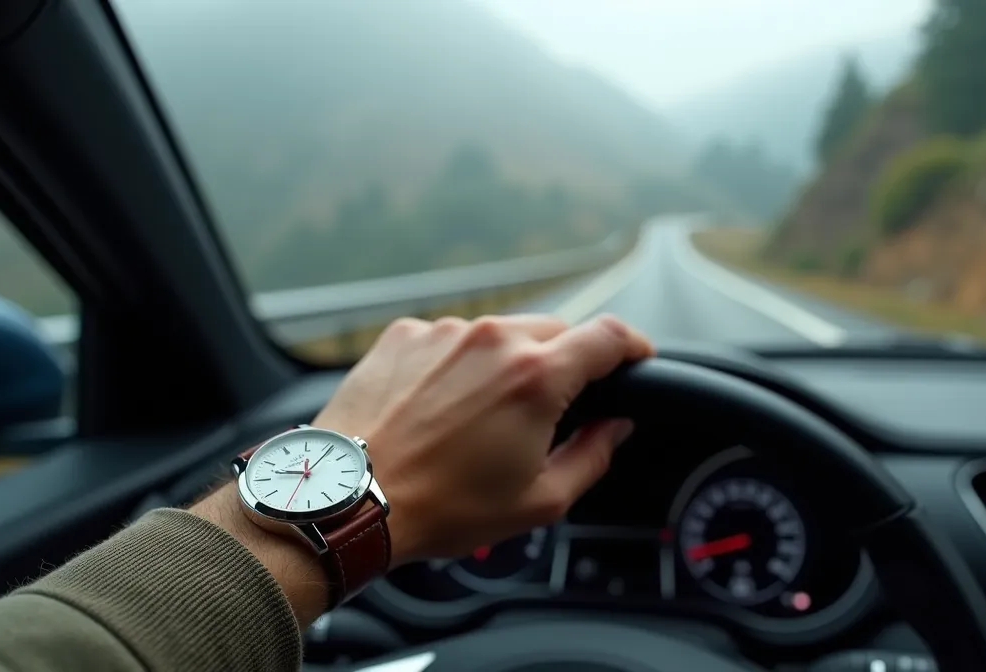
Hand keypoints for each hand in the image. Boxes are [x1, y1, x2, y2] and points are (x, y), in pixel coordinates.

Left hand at [313, 313, 652, 563]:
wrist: (349, 499)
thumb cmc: (442, 507)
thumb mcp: (538, 501)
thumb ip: (593, 456)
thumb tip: (614, 428)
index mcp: (536, 377)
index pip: (609, 336)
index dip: (633, 345)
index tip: (636, 357)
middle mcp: (492, 340)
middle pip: (555, 332)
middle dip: (565, 364)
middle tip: (551, 409)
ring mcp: (444, 332)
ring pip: (499, 335)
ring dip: (506, 365)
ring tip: (482, 419)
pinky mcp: (404, 335)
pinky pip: (451, 339)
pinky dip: (458, 365)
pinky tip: (441, 409)